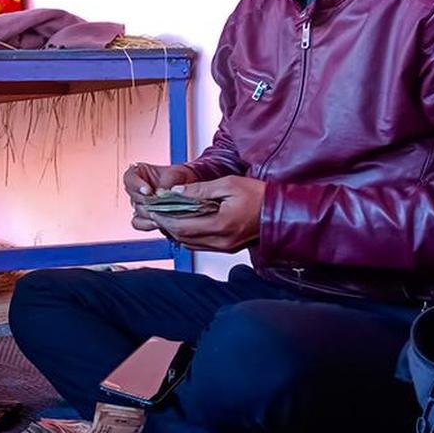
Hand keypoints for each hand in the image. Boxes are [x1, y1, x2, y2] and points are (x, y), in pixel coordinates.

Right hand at [124, 163, 197, 230]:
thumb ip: (167, 181)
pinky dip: (147, 224)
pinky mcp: (143, 217)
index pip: (130, 178)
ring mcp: (139, 204)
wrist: (187, 190)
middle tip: (158, 204)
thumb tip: (160, 193)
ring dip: (149, 213)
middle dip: (147, 202)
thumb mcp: (176, 174)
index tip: (148, 190)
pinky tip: (158, 222)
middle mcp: (137, 190)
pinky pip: (138, 223)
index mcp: (139, 174)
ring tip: (162, 213)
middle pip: (134, 197)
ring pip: (137, 211)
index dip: (136, 185)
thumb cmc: (180, 178)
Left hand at [147, 176, 264, 251]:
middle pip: (182, 237)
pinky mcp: (227, 248)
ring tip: (164, 216)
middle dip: (165, 225)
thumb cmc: (259, 195)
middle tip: (154, 212)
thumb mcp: (229, 184)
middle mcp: (221, 241)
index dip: (164, 218)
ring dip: (175, 231)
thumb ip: (200, 189)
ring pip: (189, 243)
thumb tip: (176, 191)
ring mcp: (224, 247)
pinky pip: (200, 245)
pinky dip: (187, 235)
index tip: (152, 209)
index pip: (182, 226)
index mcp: (221, 225)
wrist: (281, 211)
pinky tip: (182, 222)